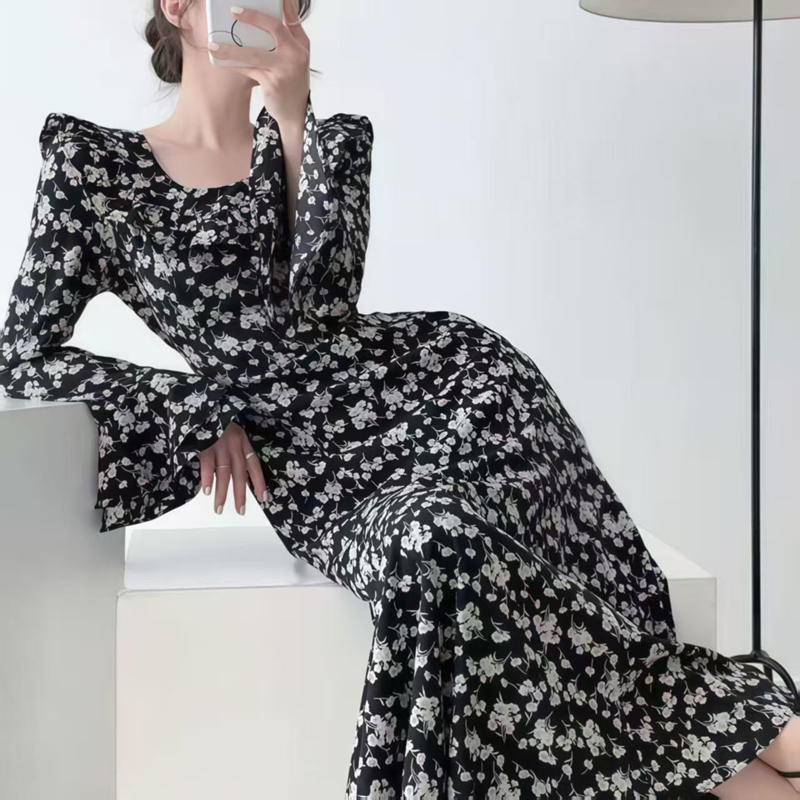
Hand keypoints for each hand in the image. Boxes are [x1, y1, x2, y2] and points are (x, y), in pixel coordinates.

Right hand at [198, 420, 267, 515]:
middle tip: (241, 510)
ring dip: (222, 492)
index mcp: (242, 442)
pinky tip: (207, 491)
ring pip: (224, 473)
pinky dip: (208, 479)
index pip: (254, 464)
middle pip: (239, 473)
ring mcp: (219, 444)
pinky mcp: (204, 444)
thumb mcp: (230, 434)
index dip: (258, 481)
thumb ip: (234, 451)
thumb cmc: (215, 422)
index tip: (263, 498)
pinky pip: (208, 465)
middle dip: (240, 494)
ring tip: (220, 508)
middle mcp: (234, 445)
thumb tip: (235, 475)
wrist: (202, 406)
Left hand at [210, 0, 310, 127]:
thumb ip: (283, 38)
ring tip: (213, 45)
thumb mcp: (293, 58)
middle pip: (274, 27)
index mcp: (301, 44)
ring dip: (231, 49)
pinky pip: (248, 70)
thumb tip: (261, 16)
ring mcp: (285, 69)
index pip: (292, 16)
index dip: (283, 2)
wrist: (295, 113)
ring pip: (254, 53)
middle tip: (233, 11)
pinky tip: (220, 61)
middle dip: (253, 16)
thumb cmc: (290, 81)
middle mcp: (296, 54)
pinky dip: (234, 66)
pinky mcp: (273, 84)